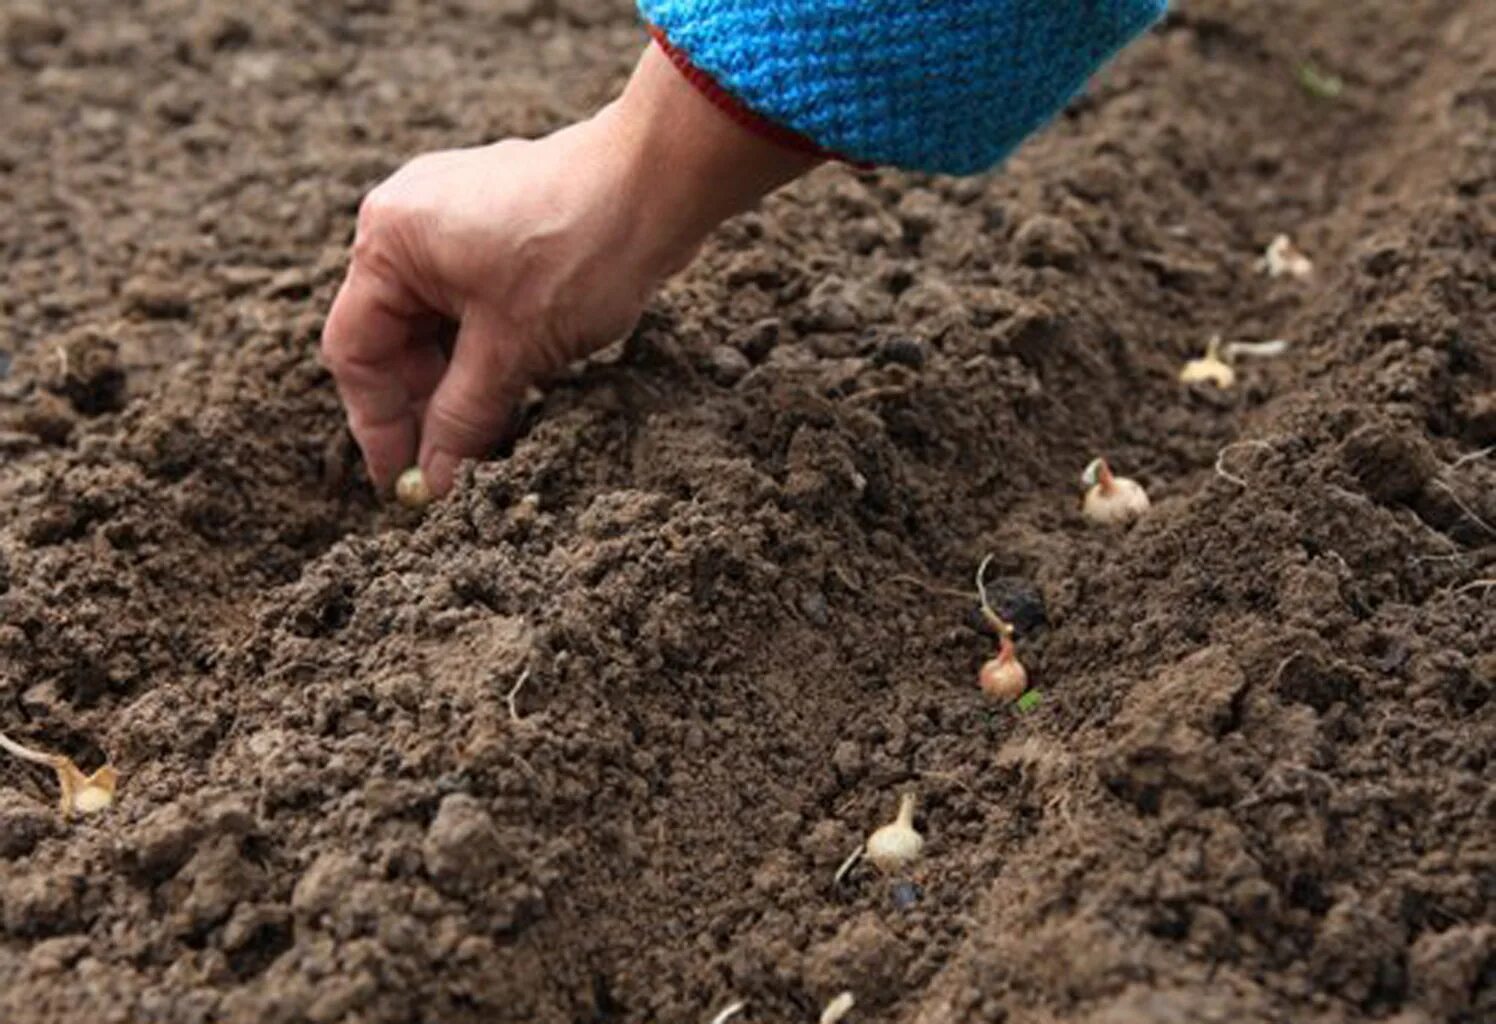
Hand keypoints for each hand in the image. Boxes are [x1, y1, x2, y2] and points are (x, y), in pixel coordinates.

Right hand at [321, 43, 818, 496]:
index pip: (355, 351)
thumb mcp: (514, 350)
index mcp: (388, 241)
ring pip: (436, 324)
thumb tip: (432, 482)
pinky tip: (512, 390)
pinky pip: (470, 301)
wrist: (661, 180)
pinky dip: (484, 349)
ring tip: (488, 436)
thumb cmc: (579, 251)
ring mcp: (452, 216)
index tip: (402, 483)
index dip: (377, 426)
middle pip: (393, 338)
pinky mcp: (496, 223)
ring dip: (458, 382)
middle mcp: (406, 220)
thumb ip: (462, 418)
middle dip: (423, 406)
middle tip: (451, 470)